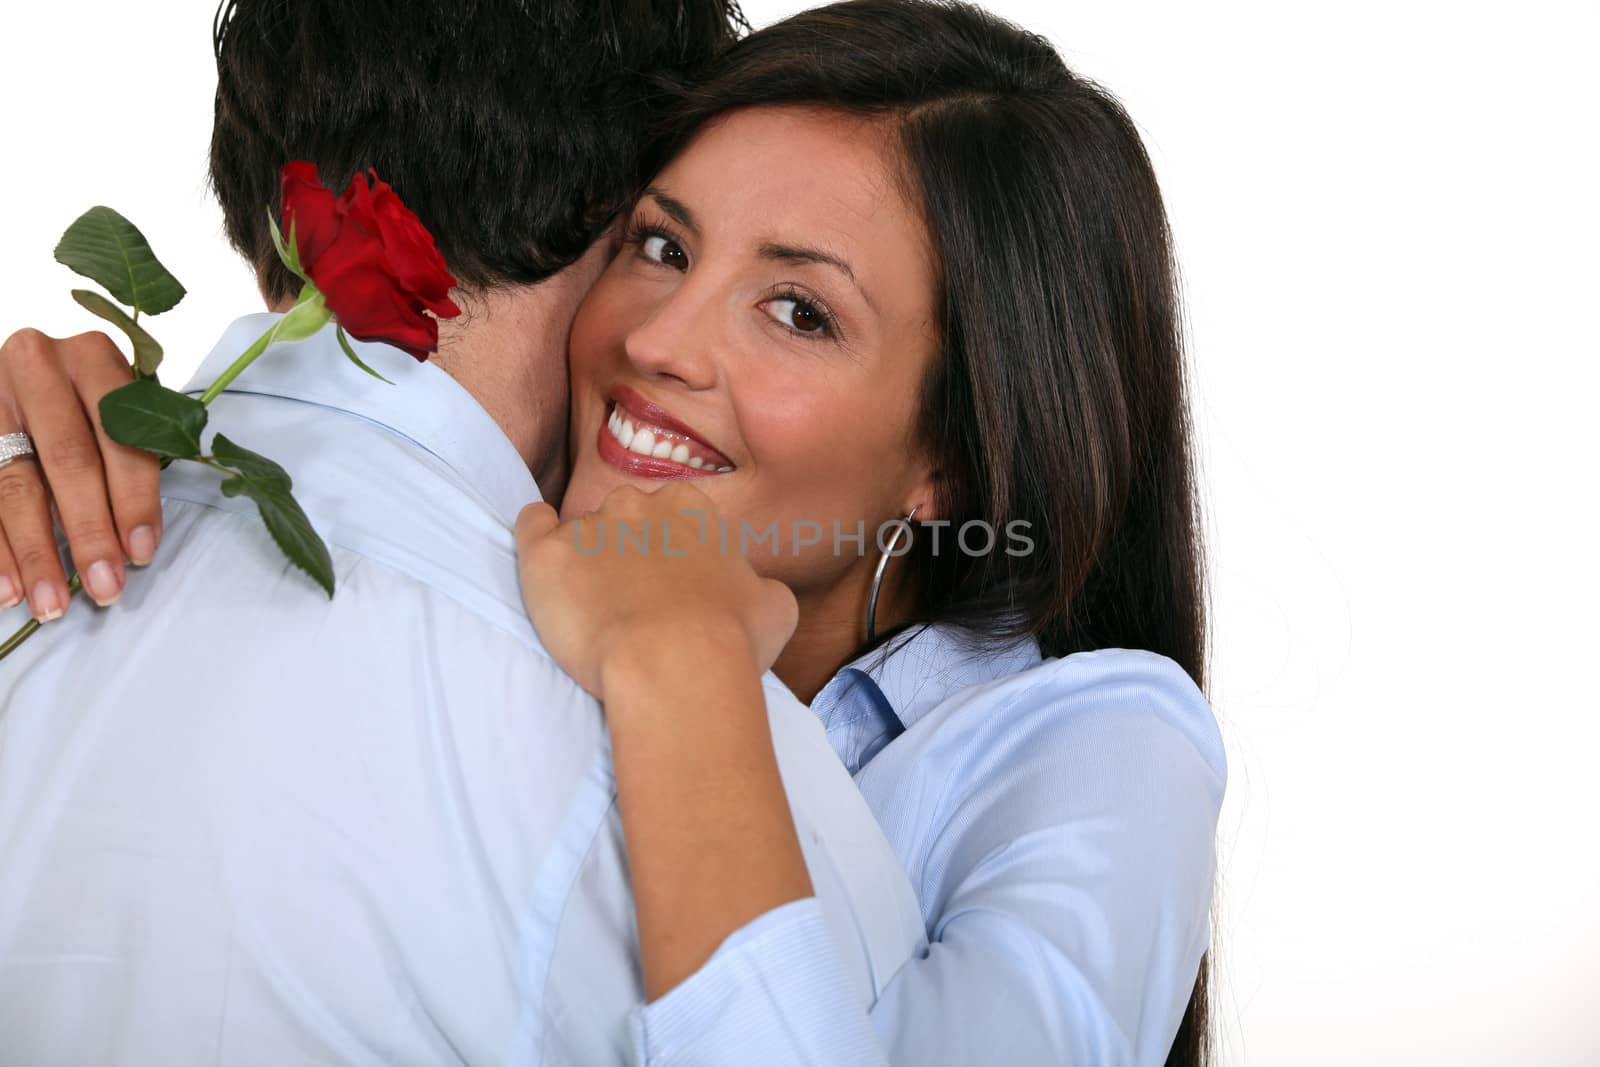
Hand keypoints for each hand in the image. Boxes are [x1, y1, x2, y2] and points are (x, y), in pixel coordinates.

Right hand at [0, 329, 162, 618]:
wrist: (29, 371)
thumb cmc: (92, 401)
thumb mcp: (122, 411)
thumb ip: (132, 458)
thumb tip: (135, 546)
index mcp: (94, 356)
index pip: (119, 436)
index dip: (133, 499)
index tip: (140, 553)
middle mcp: (37, 365)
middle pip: (66, 460)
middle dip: (87, 532)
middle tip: (102, 589)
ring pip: (13, 483)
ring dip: (33, 551)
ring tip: (50, 604)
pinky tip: (6, 589)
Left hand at [514, 482, 797, 700]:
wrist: (674, 663)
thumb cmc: (732, 639)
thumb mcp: (775, 606)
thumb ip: (758, 585)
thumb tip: (755, 591)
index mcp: (690, 508)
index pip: (672, 515)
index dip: (669, 552)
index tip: (669, 587)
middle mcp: (637, 503)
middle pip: (625, 520)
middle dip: (626, 552)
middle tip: (633, 602)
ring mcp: (589, 525)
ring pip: (581, 534)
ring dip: (586, 564)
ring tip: (592, 611)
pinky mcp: (546, 555)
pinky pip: (530, 525)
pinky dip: (535, 534)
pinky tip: (545, 561)